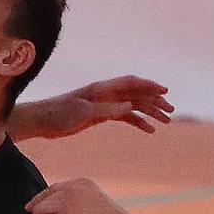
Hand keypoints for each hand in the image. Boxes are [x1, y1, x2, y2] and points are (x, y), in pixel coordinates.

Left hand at [10, 75, 175, 138]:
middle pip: (136, 94)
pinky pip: (124, 117)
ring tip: (166, 121)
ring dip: (150, 112)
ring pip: (133, 105)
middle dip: (155, 101)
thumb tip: (129, 106)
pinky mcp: (101, 115)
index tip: (165, 91)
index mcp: (102, 88)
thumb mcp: (83, 112)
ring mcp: (105, 104)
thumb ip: (107, 109)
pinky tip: (149, 130)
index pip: (131, 82)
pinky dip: (137, 122)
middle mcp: (106, 93)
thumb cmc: (59, 114)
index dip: (149, 85)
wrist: (42, 121)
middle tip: (171, 111)